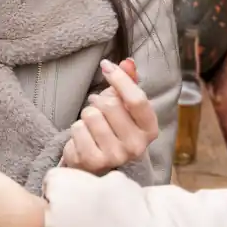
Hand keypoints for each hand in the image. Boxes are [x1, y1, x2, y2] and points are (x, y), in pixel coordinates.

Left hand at [59, 58, 157, 174]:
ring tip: (92, 124)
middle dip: (99, 101)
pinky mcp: (93, 161)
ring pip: (91, 115)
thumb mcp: (125, 107)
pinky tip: (84, 138)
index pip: (137, 99)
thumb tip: (128, 63)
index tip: (106, 65)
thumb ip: (128, 83)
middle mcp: (137, 146)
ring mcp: (115, 156)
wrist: (96, 163)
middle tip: (98, 106)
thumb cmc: (113, 130)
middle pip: (110, 105)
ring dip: (87, 115)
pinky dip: (77, 129)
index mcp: (150, 130)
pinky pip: (78, 129)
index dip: (120, 78)